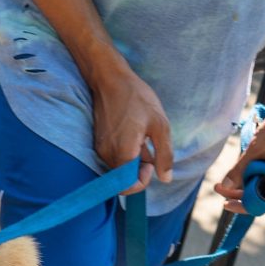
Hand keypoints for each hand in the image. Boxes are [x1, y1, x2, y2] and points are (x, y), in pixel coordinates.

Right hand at [90, 63, 173, 192]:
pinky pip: (114, 157)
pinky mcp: (98, 141)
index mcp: (122, 152)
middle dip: (139, 169)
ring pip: (119, 168)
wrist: (110, 78)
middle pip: (123, 178)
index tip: (152, 164)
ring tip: (143, 137)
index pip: (127, 187)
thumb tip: (166, 179)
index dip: (143, 182)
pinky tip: (134, 134)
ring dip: (133, 160)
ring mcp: (100, 147)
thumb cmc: (136, 98)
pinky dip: (126, 152)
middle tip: (150, 147)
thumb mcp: (160, 125)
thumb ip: (164, 155)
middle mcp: (107, 153)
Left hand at [224, 100, 264, 203]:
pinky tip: (249, 165)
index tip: (224, 203)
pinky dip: (261, 174)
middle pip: (264, 197)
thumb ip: (240, 169)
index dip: (241, 205)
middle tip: (220, 185)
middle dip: (241, 192)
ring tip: (234, 173)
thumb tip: (225, 186)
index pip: (262, 205)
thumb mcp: (256, 148)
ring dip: (251, 181)